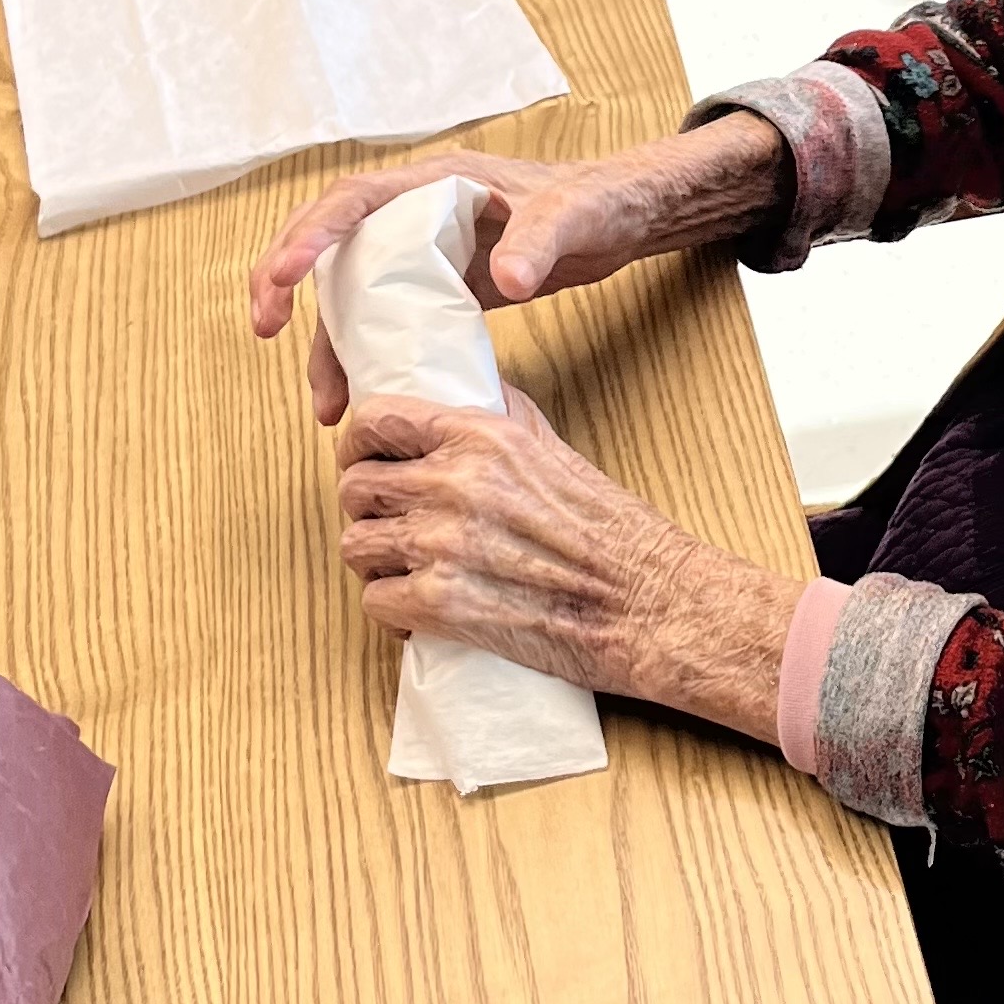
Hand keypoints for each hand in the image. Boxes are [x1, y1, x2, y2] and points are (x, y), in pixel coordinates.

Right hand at [248, 117, 788, 426]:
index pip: (352, 199)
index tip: (283, 276)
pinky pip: (385, 320)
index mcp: (435, 184)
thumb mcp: (574, 219)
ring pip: (352, 292)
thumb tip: (506, 278)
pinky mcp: (438, 286)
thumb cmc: (596, 205)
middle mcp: (416, 214)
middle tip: (263, 327)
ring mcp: (423, 252)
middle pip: (330, 242)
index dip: (311, 235)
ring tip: (324, 405)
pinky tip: (365, 402)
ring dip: (328, 342)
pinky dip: (369, 357)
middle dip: (285, 280)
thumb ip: (540, 242)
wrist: (620, 220)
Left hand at [335, 389, 800, 746]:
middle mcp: (454, 483)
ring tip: (402, 571)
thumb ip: (502, 417)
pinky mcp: (440, 606)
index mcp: (480, 436)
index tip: (364, 458)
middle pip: (355, 487)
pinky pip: (375, 602)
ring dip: (374, 563)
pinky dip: (392, 612)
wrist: (648, 603)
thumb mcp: (554, 448)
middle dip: (366, 509)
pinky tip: (418, 614)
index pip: (377, 419)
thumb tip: (466, 390)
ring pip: (356, 546)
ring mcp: (442, 545)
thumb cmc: (614, 532)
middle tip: (388, 525)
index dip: (359, 442)